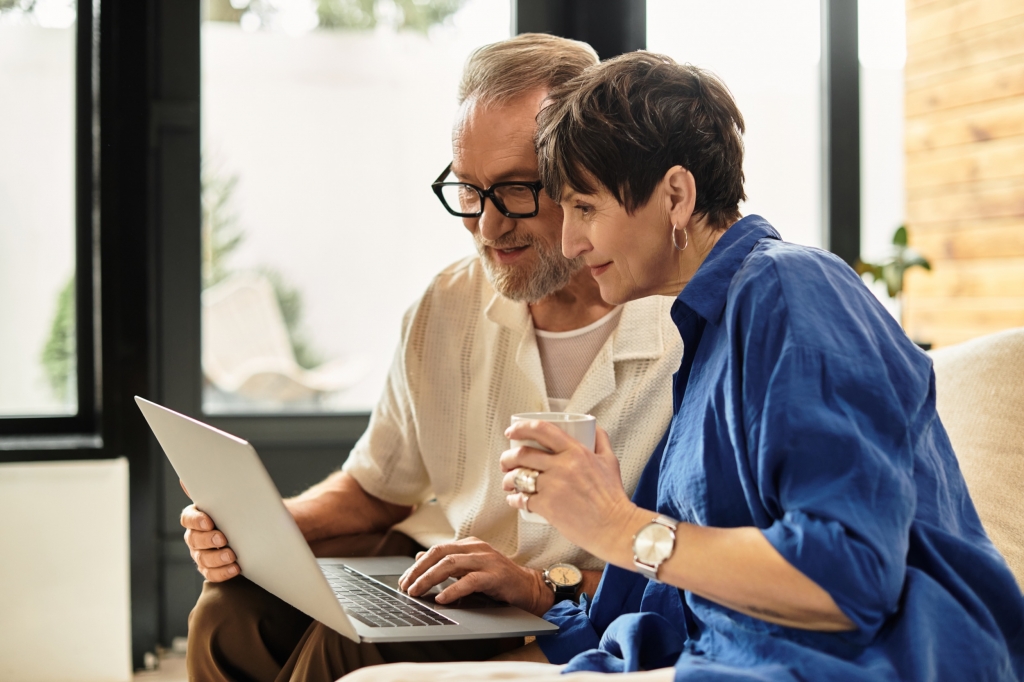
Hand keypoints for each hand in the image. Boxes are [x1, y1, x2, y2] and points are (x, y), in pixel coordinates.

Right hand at [180, 479, 238, 581]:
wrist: (262, 530)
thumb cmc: (245, 512)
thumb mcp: (236, 498)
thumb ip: (218, 490)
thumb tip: (192, 479)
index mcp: (198, 516)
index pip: (188, 517)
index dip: (196, 520)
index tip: (209, 521)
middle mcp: (196, 535)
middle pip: (193, 539)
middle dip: (208, 539)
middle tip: (223, 538)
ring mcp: (202, 553)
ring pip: (202, 558)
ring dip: (217, 558)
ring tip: (232, 556)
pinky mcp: (212, 569)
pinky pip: (212, 574)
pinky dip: (223, 573)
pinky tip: (236, 568)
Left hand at [397, 537, 553, 616]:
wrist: (529, 587)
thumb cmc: (498, 580)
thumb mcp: (470, 569)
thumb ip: (448, 563)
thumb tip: (419, 557)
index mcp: (469, 545)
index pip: (436, 550)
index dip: (418, 565)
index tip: (404, 580)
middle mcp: (476, 548)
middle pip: (440, 554)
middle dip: (419, 570)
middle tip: (405, 587)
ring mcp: (487, 560)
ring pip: (451, 564)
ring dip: (429, 579)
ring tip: (416, 592)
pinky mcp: (495, 575)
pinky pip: (470, 581)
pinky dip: (453, 590)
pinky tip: (442, 599)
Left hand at [501, 422, 637, 559]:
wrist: (614, 527)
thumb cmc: (612, 497)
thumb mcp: (610, 461)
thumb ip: (601, 440)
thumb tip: (593, 426)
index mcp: (576, 452)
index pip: (542, 430)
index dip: (521, 428)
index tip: (512, 431)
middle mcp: (562, 466)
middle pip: (523, 454)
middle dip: (507, 457)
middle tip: (506, 461)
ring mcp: (553, 487)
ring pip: (518, 476)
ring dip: (507, 479)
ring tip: (507, 483)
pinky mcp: (547, 507)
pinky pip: (522, 499)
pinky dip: (515, 500)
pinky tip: (515, 500)